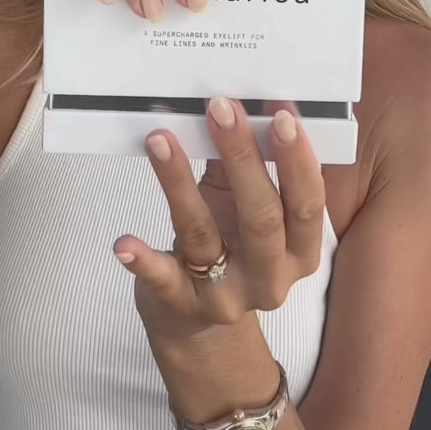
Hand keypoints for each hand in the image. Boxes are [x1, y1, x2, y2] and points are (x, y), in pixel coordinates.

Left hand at [113, 98, 325, 344]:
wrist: (195, 321)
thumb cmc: (229, 248)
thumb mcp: (243, 208)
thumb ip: (242, 166)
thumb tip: (233, 108)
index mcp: (299, 252)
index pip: (306, 204)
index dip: (297, 159)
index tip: (281, 114)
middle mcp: (269, 279)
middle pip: (262, 218)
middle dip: (244, 158)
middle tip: (222, 109)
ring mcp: (224, 295)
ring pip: (202, 234)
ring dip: (179, 183)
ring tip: (160, 140)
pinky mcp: (179, 302)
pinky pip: (161, 279)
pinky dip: (142, 261)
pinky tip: (124, 242)